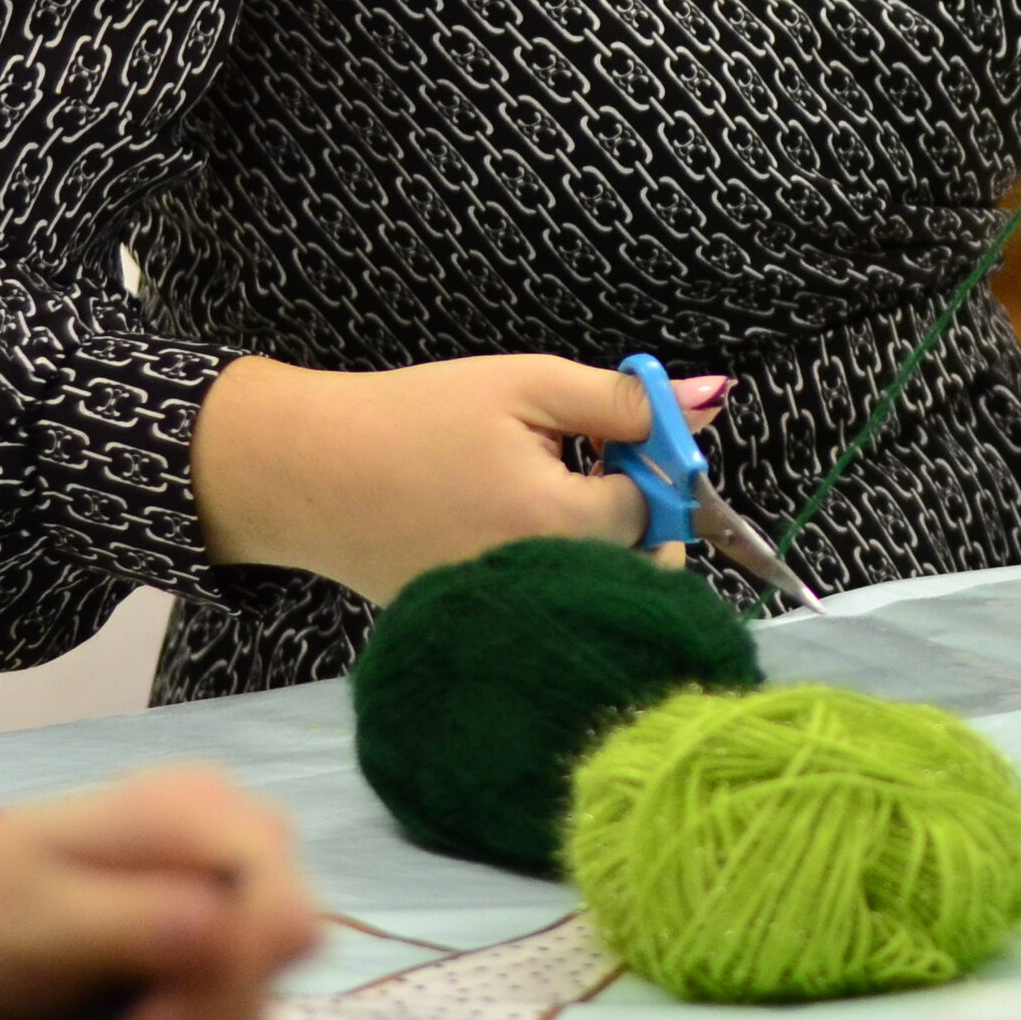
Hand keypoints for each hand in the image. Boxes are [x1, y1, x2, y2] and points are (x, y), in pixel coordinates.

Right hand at [190, 354, 724, 601]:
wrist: (304, 472)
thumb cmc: (414, 416)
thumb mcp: (527, 384)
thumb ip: (626, 400)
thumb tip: (716, 397)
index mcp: (557, 524)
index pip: (657, 512)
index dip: (649, 469)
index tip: (612, 438)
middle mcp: (539, 589)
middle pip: (643, 571)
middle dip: (641, 522)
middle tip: (592, 468)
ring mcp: (506, 621)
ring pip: (598, 594)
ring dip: (599, 548)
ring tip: (547, 495)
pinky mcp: (477, 635)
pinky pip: (548, 611)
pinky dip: (552, 575)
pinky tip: (510, 530)